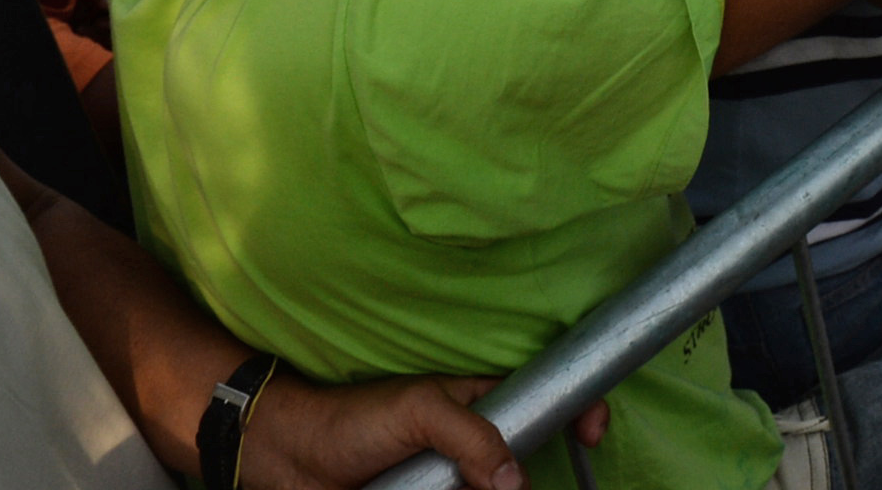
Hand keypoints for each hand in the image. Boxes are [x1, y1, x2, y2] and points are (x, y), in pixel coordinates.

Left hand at [241, 373, 599, 489]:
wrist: (290, 460)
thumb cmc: (353, 419)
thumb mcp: (419, 412)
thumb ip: (472, 437)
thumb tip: (518, 482)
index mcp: (479, 404)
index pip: (543, 401)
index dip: (577, 411)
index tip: (592, 434)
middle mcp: (473, 446)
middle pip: (527, 467)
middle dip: (529, 482)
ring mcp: (453, 482)